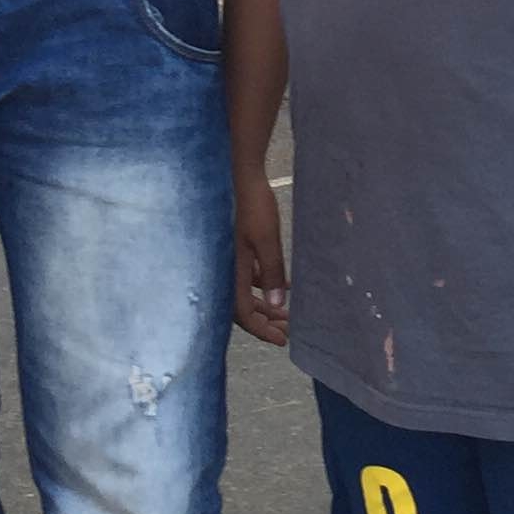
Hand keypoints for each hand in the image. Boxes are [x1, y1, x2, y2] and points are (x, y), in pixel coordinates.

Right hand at [234, 171, 290, 346]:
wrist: (239, 173)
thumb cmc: (252, 204)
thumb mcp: (266, 240)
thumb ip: (272, 272)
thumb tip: (277, 305)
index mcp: (229, 271)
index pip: (242, 313)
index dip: (262, 329)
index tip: (283, 340)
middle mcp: (225, 269)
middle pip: (243, 307)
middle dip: (266, 321)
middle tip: (288, 332)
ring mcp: (229, 258)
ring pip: (246, 292)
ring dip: (266, 304)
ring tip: (288, 313)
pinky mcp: (235, 247)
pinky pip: (248, 275)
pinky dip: (264, 284)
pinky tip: (285, 285)